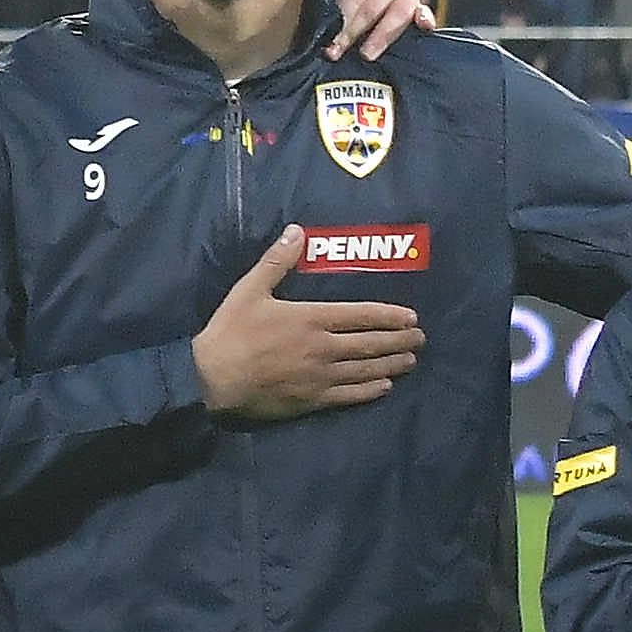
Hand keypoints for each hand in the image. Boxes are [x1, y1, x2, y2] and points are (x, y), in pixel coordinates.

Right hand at [188, 215, 420, 421]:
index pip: (362, 315)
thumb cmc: (229, 333)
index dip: (389, 316)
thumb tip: (297, 231)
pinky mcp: (313, 400)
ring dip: (392, 364)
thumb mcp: (248, 291)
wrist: (211, 380)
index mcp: (311, 318)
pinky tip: (384, 387)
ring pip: (366, 370)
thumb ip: (276, 262)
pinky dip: (371, 391)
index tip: (411, 317)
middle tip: (420, 339)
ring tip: (410, 361)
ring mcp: (321, 376)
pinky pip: (350, 395)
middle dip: (399, 340)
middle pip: (371, 343)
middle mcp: (324, 347)